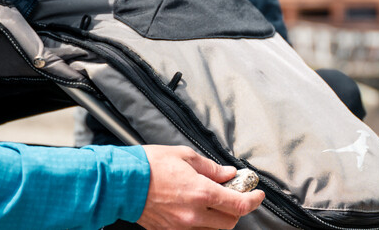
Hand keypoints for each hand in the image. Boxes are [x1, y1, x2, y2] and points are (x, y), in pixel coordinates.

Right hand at [136, 145, 264, 229]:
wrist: (122, 182)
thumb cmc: (149, 165)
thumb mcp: (185, 156)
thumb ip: (211, 168)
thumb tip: (228, 174)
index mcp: (200, 192)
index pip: (239, 205)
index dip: (253, 200)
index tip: (257, 194)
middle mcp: (194, 213)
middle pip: (230, 222)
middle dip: (236, 209)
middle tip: (232, 194)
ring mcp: (182, 226)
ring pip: (214, 229)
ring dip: (219, 217)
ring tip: (211, 200)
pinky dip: (202, 222)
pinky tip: (195, 207)